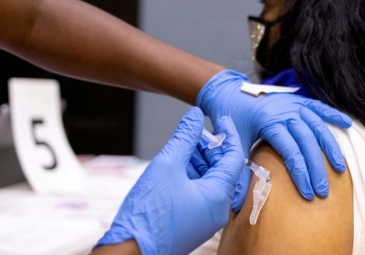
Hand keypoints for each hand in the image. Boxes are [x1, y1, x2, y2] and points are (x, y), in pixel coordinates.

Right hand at [94, 107, 243, 254]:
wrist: (130, 250)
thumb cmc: (148, 214)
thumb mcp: (167, 165)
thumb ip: (184, 137)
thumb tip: (195, 116)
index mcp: (217, 197)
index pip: (234, 158)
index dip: (229, 134)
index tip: (221, 118)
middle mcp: (217, 209)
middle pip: (221, 168)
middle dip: (208, 147)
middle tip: (194, 130)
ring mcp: (206, 217)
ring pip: (209, 179)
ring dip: (198, 160)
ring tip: (183, 145)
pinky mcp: (194, 220)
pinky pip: (199, 191)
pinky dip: (191, 174)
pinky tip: (178, 163)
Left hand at [197, 70, 351, 206]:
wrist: (227, 92)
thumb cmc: (229, 117)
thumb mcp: (234, 141)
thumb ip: (238, 167)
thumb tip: (236, 199)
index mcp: (269, 122)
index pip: (291, 152)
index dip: (301, 173)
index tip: (307, 192)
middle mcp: (285, 112)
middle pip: (307, 142)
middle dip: (316, 168)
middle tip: (323, 190)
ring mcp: (292, 104)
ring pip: (317, 126)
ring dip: (329, 147)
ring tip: (338, 168)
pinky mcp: (295, 100)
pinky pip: (317, 107)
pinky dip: (332, 115)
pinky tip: (345, 124)